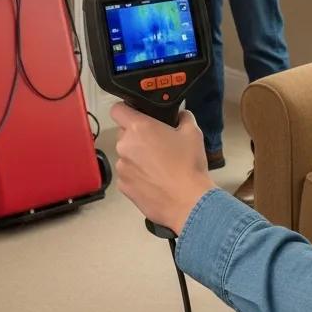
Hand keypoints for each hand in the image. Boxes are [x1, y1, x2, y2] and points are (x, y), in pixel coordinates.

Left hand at [112, 104, 214, 234]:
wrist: (188, 202)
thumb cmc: (189, 163)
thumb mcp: (193, 132)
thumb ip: (183, 117)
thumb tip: (180, 115)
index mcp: (138, 128)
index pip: (117, 109)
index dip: (126, 109)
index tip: (137, 115)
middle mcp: (124, 145)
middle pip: (124, 134)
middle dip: (137, 137)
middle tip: (157, 144)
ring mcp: (122, 168)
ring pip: (126, 156)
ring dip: (137, 158)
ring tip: (158, 168)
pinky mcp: (123, 187)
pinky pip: (127, 175)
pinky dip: (137, 176)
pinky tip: (154, 182)